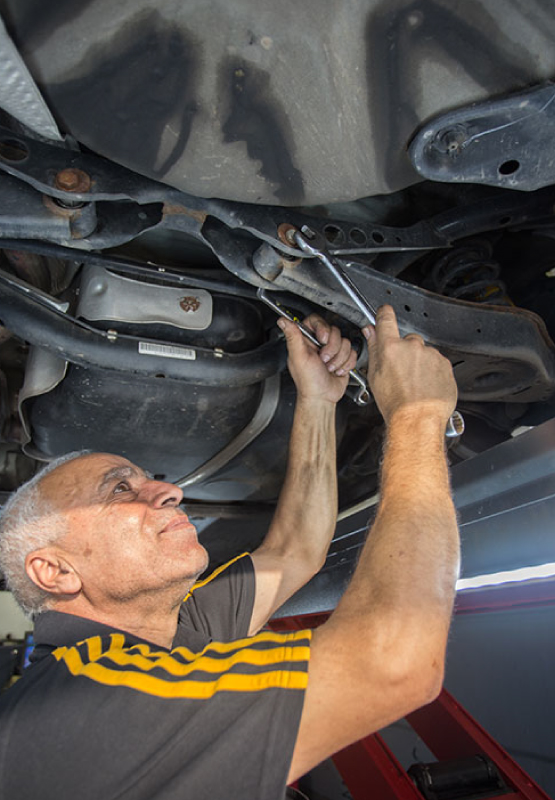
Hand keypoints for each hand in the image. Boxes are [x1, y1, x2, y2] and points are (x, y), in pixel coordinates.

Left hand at [278, 314, 357, 403]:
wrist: (322, 397)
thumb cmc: (308, 381)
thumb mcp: (298, 357)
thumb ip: (293, 337)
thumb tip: (283, 320)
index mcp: (305, 340)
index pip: (317, 320)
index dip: (323, 328)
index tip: (322, 340)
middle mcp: (318, 343)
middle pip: (335, 331)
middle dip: (332, 348)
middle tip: (323, 359)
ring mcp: (332, 350)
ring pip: (345, 342)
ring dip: (339, 359)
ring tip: (328, 367)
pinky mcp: (343, 358)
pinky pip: (352, 352)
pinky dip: (346, 364)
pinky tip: (336, 370)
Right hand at [363, 305, 456, 424]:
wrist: (418, 419)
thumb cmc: (396, 403)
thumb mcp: (375, 376)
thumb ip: (373, 349)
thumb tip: (370, 332)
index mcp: (391, 347)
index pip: (386, 318)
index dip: (384, 314)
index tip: (385, 313)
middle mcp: (412, 346)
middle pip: (407, 340)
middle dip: (405, 351)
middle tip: (401, 371)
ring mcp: (430, 355)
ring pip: (423, 353)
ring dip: (419, 363)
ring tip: (414, 383)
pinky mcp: (444, 364)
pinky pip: (437, 363)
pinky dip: (432, 372)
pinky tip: (425, 386)